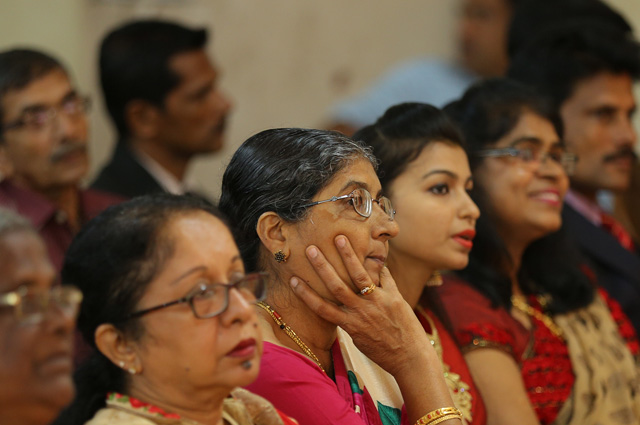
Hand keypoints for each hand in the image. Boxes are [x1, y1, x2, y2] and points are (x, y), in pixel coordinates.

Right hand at [289, 234, 433, 375]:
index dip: (306, 294)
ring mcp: (378, 302)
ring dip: (348, 255)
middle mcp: (361, 312)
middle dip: (322, 267)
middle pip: (336, 286)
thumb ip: (350, 321)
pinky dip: (379, 264)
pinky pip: (385, 276)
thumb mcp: (360, 339)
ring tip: (340, 238)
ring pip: (359, 275)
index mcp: (349, 325)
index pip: (322, 308)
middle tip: (311, 249)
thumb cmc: (383, 352)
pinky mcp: (395, 297)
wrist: (411, 358)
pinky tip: (373, 252)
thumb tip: (341, 306)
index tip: (293, 279)